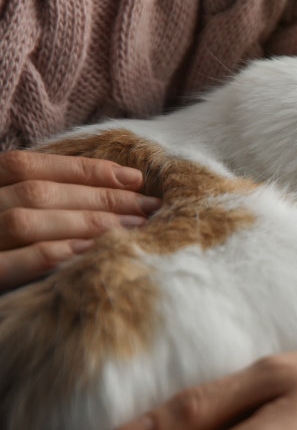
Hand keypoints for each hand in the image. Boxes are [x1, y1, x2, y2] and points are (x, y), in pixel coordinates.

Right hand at [0, 150, 158, 290]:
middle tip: (149, 206)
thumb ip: (37, 202)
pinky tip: (90, 253)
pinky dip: (52, 254)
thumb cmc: (3, 247)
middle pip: (36, 193)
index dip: (82, 169)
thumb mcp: (9, 212)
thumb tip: (107, 189)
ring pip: (27, 222)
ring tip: (134, 228)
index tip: (134, 177)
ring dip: (85, 222)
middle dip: (99, 198)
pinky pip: (10, 263)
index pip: (28, 166)